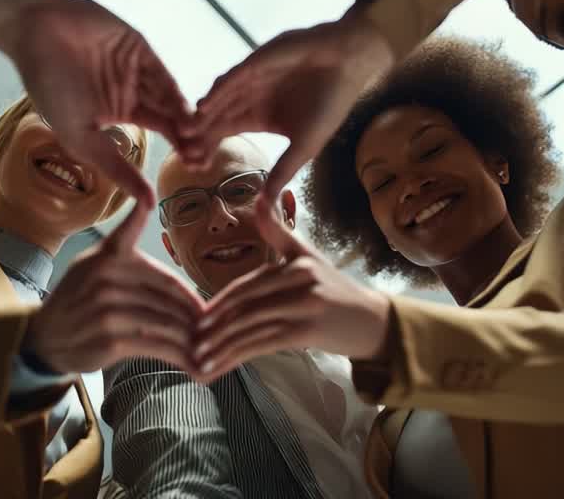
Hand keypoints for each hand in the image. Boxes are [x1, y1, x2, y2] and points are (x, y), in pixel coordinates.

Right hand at [3, 0, 193, 206]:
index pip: (161, 132)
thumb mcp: (81, 138)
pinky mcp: (139, 48)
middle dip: (189, 137)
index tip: (194, 171)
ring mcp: (140, 68)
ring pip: (170, 97)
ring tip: (197, 142)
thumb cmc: (49, 88)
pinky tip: (186, 114)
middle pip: (173, 115)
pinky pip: (161, 74)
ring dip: (185, 119)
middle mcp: (137, 89)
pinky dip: (174, 95)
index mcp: (122, 111)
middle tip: (204, 159)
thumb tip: (147, 203)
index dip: (179, 149)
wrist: (35, 35)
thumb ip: (116, 167)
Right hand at [22, 202, 205, 374]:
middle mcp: (107, 277)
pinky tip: (190, 361)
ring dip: (189, 335)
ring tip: (205, 343)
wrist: (46, 336)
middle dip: (193, 313)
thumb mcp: (95, 264)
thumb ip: (130, 260)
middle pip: (168, 296)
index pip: (160, 269)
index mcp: (109, 255)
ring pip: (165, 320)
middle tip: (212, 327)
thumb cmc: (79, 299)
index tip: (205, 305)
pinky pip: (155, 345)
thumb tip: (178, 279)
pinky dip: (177, 355)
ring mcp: (108, 309)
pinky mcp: (110, 338)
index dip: (185, 285)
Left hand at [186, 10, 393, 209]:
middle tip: (183, 155)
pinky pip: (233, 78)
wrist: (348, 64)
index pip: (224, 133)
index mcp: (256, 115)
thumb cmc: (330, 104)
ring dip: (203, 116)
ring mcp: (249, 78)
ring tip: (187, 134)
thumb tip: (265, 208)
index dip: (209, 149)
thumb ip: (281, 172)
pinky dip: (219, 92)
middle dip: (200, 136)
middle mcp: (248, 96)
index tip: (196, 169)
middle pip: (215, 118)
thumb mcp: (304, 146)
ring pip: (219, 99)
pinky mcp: (256, 61)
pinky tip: (205, 106)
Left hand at [191, 212, 390, 383]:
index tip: (195, 317)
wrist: (375, 321)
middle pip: (246, 305)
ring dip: (221, 346)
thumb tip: (260, 196)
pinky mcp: (309, 332)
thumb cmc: (335, 289)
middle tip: (189, 341)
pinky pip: (264, 345)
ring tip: (197, 360)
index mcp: (296, 263)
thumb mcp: (308, 256)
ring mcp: (306, 307)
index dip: (219, 302)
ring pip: (252, 327)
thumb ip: (279, 232)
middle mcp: (301, 282)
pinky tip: (220, 368)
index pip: (248, 284)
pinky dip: (238, 358)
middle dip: (214, 325)